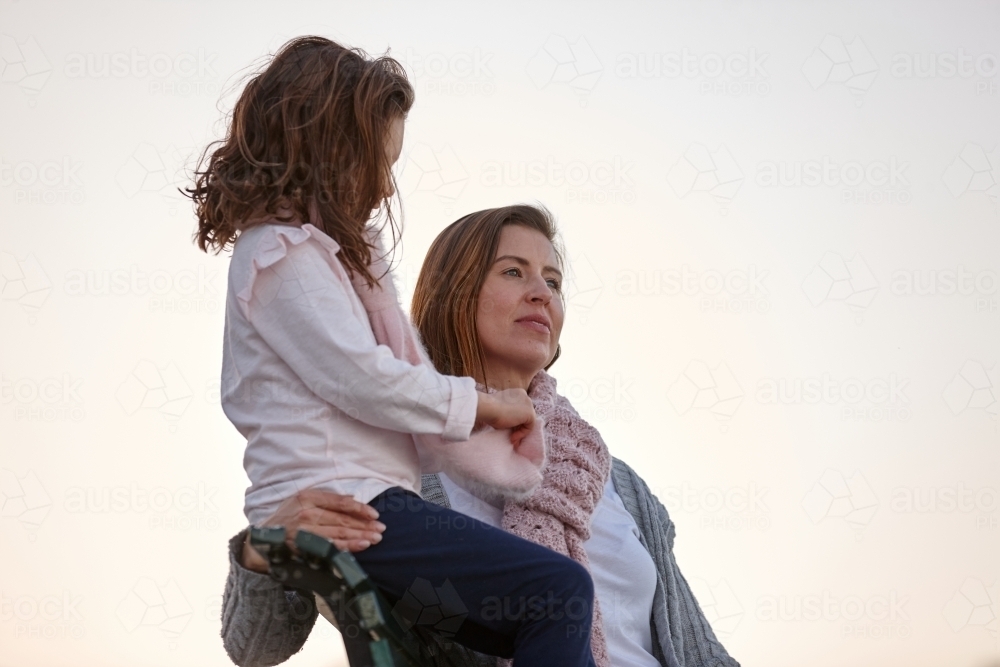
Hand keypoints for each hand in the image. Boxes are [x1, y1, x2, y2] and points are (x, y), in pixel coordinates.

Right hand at [241, 489, 385, 572]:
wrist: (262, 539)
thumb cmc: (287, 518)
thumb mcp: (302, 501)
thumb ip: (327, 500)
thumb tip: (353, 499)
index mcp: (307, 497)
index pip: (339, 502)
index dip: (359, 508)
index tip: (374, 514)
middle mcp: (306, 512)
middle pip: (342, 519)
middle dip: (364, 525)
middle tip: (381, 529)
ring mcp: (304, 531)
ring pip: (338, 533)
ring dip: (360, 536)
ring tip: (376, 538)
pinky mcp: (303, 547)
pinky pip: (330, 547)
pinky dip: (348, 547)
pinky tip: (361, 546)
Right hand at [475, 389, 535, 445]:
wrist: (489, 408)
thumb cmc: (490, 409)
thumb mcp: (501, 411)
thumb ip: (509, 414)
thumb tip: (511, 426)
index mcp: (518, 393)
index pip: (520, 410)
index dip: (515, 422)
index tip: (508, 430)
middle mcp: (525, 396)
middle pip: (525, 416)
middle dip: (519, 428)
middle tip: (511, 437)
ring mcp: (529, 404)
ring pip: (528, 422)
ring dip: (520, 433)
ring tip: (511, 440)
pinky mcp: (530, 413)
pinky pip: (529, 427)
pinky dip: (522, 434)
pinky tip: (512, 437)